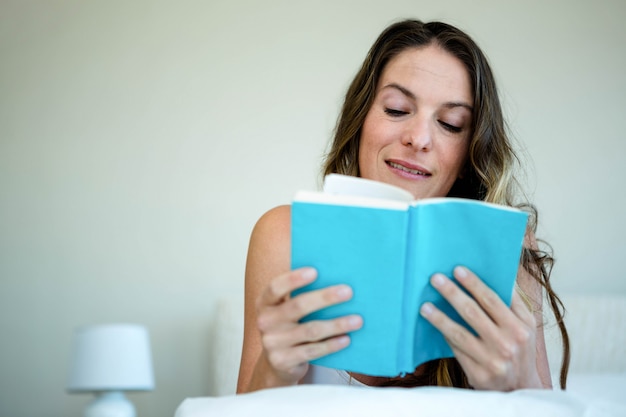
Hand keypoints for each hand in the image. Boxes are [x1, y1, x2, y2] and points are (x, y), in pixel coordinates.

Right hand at [255, 267, 362, 384]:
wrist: (278, 363)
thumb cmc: (290, 327)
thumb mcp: (286, 310)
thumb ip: (301, 295)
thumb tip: (335, 279)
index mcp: (265, 303)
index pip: (275, 287)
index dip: (293, 279)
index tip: (315, 271)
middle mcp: (264, 322)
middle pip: (298, 306)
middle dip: (325, 298)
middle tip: (348, 292)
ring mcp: (272, 343)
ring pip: (310, 330)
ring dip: (337, 324)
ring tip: (357, 320)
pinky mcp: (283, 361)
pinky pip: (312, 351)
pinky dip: (331, 345)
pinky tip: (346, 339)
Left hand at [419, 266, 541, 389]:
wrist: (521, 389)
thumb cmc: (521, 350)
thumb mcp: (526, 326)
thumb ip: (514, 303)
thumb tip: (498, 275)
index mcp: (520, 328)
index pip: (492, 300)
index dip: (473, 284)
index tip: (457, 270)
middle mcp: (507, 344)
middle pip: (472, 313)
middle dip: (452, 293)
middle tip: (435, 278)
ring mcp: (492, 361)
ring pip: (459, 334)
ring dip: (439, 318)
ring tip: (424, 306)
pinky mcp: (478, 375)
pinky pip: (456, 350)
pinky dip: (445, 336)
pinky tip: (433, 325)